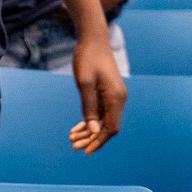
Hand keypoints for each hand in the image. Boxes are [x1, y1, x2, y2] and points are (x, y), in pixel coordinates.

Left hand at [68, 35, 124, 154]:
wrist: (92, 40)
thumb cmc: (87, 58)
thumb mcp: (84, 83)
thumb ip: (89, 107)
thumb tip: (92, 130)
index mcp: (116, 98)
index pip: (111, 128)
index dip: (98, 141)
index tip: (85, 151)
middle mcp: (118, 99)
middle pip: (107, 127)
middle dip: (91, 138)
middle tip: (73, 146)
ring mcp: (114, 96)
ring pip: (103, 121)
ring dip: (89, 131)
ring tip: (72, 139)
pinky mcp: (107, 93)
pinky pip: (100, 112)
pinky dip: (89, 121)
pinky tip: (77, 128)